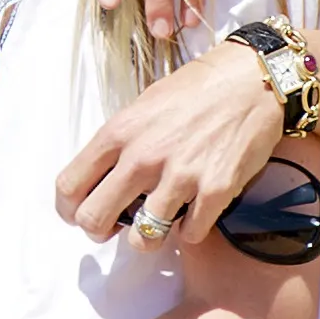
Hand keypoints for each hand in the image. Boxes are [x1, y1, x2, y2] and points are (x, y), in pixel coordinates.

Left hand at [53, 49, 285, 245]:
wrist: (251, 80)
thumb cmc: (196, 89)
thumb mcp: (142, 106)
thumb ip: (119, 144)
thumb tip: (101, 179)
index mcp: (118, 133)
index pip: (68, 186)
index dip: (68, 208)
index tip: (78, 212)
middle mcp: (143, 157)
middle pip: (93, 221)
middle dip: (100, 231)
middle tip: (115, 225)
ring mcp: (180, 176)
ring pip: (142, 239)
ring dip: (147, 237)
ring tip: (158, 220)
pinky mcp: (216, 191)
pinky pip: (189, 234)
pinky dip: (190, 229)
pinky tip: (194, 211)